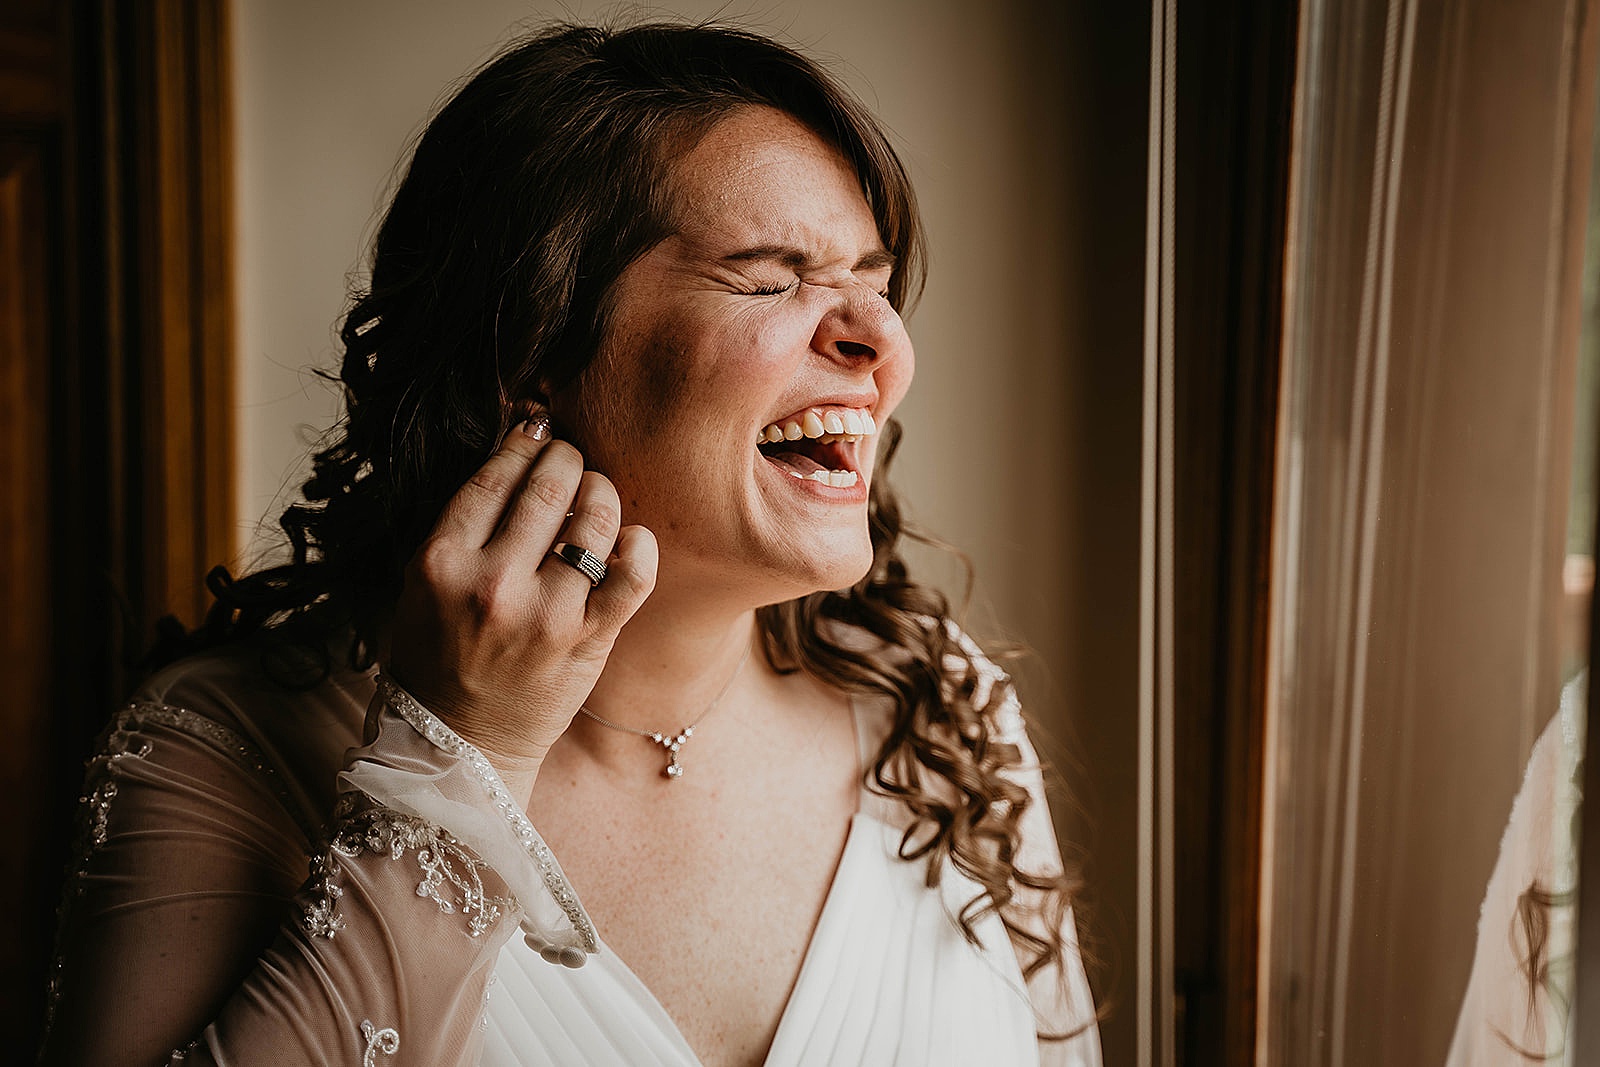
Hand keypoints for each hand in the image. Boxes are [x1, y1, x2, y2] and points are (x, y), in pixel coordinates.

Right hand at [385, 409, 657, 790]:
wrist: (461, 742)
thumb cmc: (439, 655)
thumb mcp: (422, 584)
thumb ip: (464, 525)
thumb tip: (517, 450)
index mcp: (441, 562)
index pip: (495, 476)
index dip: (523, 441)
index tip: (538, 429)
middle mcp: (493, 583)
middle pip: (549, 485)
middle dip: (567, 456)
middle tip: (571, 455)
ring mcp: (546, 613)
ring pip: (595, 518)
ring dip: (602, 490)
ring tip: (596, 491)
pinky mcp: (588, 640)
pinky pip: (633, 573)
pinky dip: (639, 544)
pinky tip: (629, 537)